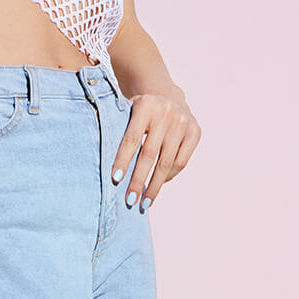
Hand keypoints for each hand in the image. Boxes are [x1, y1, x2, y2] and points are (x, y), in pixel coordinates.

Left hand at [112, 88, 200, 211]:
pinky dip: (169, 176)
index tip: (116, 180)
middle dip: (139, 180)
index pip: (132, 139)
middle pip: (149, 155)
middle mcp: (167, 113)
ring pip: (166, 163)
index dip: (123, 160)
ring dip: (154, 186)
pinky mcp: (195, 132)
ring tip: (144, 203)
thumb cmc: (139, 112)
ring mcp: (183, 122)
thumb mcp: (127, 111)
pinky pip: (181, 162)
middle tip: (130, 200)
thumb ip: (118, 129)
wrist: (167, 95)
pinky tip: (159, 184)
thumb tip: (103, 163)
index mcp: (145, 105)